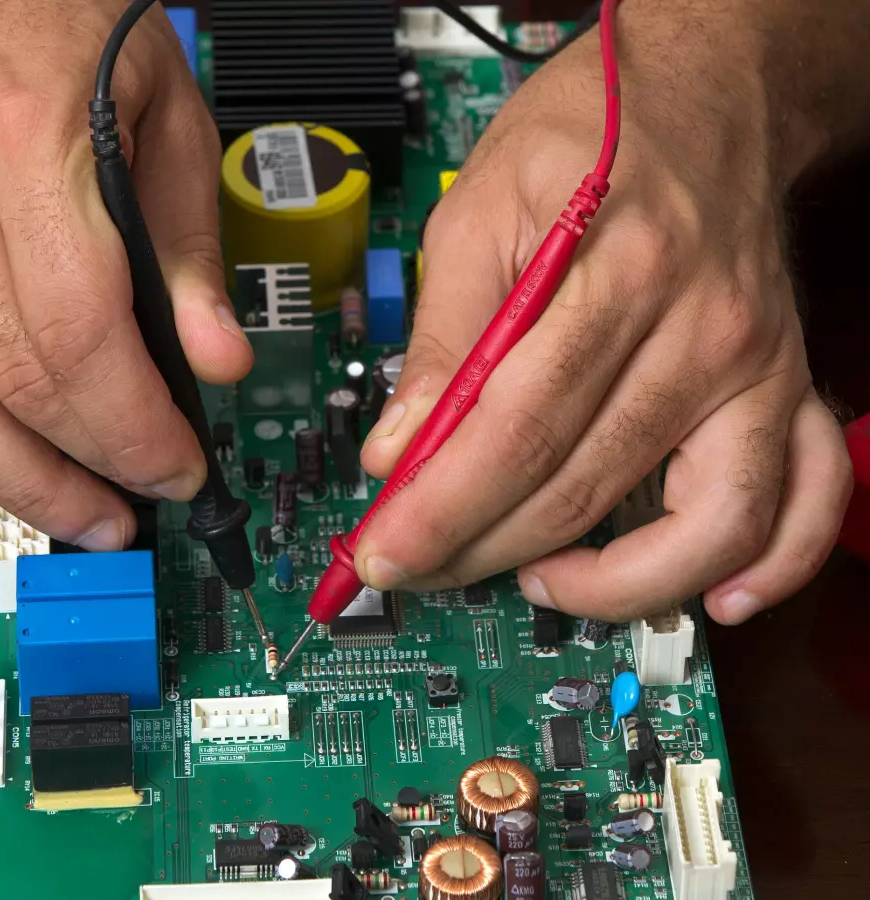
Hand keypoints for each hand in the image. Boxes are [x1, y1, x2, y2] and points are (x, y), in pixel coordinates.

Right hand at [0, 0, 250, 568]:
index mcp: (26, 152)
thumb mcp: (168, 119)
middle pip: (13, 382)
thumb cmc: (70, 29)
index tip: (178, 470)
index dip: (134, 428)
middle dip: (86, 467)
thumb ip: (191, 251)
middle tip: (134, 511)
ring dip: (11, 485)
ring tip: (73, 526)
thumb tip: (219, 366)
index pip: (82, 340)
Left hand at [355, 29, 851, 624]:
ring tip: (534, 581)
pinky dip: (770, 568)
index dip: (441, 509)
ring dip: (609, 586)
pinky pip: (804, 501)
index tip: (384, 552)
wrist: (708, 91)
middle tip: (420, 567)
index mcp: (616, 272)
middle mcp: (701, 331)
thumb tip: (398, 449)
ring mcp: (756, 367)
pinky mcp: (786, 387)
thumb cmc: (589, 134)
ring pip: (706, 526)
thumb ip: (441, 334)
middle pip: (584, 486)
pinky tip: (711, 598)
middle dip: (481, 549)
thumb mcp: (478, 205)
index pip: (515, 427)